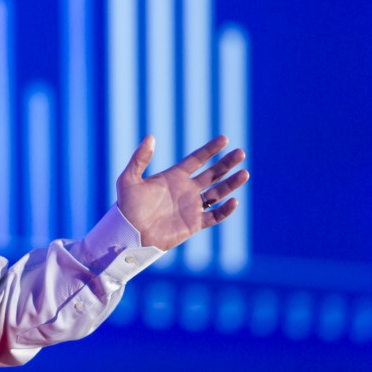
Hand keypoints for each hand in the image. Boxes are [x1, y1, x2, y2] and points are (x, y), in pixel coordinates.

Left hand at [116, 135, 247, 250]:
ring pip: (217, 193)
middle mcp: (185, 189)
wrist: (130, 234)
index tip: (224, 139)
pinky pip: (214, 216)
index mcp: (173, 176)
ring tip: (245, 173)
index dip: (210, 149)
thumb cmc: (126, 206)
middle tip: (241, 152)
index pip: (197, 159)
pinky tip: (234, 201)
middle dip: (226, 163)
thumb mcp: (129, 179)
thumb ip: (139, 158)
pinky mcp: (193, 224)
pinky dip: (224, 210)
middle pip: (212, 173)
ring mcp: (191, 207)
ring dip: (231, 184)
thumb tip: (150, 137)